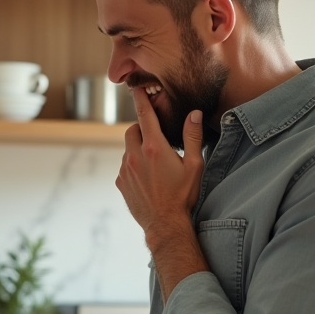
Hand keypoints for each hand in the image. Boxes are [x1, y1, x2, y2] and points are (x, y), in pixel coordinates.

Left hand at [115, 87, 205, 250]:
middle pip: (132, 130)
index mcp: (154, 147)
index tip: (137, 89)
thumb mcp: (194, 165)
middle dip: (142, 129)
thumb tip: (194, 114)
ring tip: (155, 163)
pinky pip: (124, 165)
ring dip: (138, 148)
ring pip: (128, 148)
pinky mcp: (120, 182)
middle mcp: (135, 156)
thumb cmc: (183, 195)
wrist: (165, 224)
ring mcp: (124, 170)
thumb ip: (193, 137)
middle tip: (157, 139)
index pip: (144, 115)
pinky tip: (148, 177)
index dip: (141, 99)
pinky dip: (133, 164)